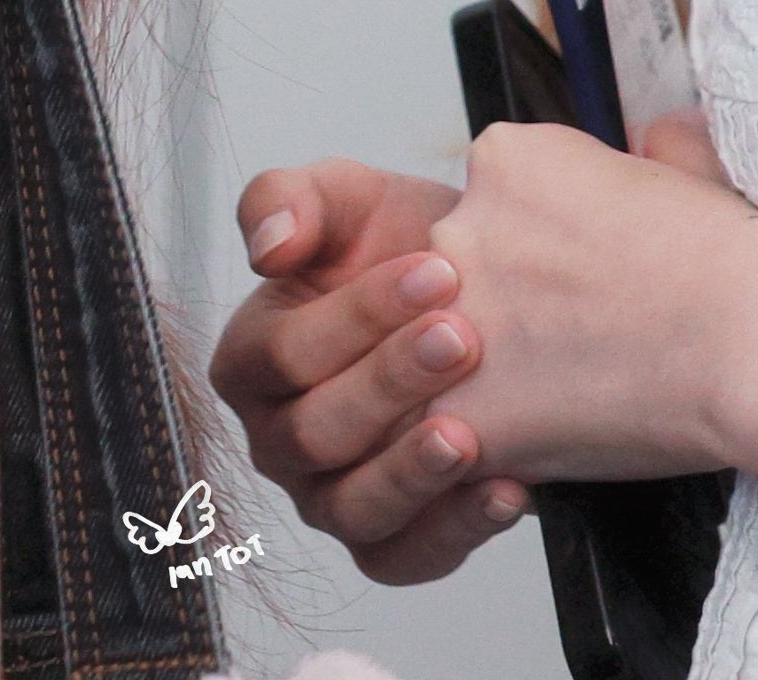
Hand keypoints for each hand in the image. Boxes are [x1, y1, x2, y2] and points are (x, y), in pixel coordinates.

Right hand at [210, 158, 524, 581]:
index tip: (436, 273)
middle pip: (314, 433)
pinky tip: (506, 489)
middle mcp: (277, 439)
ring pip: (353, 508)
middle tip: (464, 339)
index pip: (281, 354)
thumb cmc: (409, 253)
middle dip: (391, 384)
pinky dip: (455, 530)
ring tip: (471, 432)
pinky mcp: (388, 543)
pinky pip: (406, 558)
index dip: (355, 317)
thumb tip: (267, 249)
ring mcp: (328, 497)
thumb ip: (291, 199)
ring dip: (412, 472)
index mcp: (251, 360)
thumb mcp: (349, 200)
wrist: (494, 305)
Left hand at [415, 114, 756, 487]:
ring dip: (498, 378)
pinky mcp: (464, 405)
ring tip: (574, 396)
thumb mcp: (685, 168)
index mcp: (504, 163)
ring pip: (441, 356)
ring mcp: (450, 319)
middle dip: (509, 309)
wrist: (757, 342)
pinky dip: (498, 445)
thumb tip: (661, 134)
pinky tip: (555, 443)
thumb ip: (650, 150)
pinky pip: (453, 434)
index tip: (589, 275)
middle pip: (457, 272)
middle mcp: (459, 229)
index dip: (543, 250)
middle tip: (582, 341)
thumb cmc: (736, 267)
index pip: (493, 203)